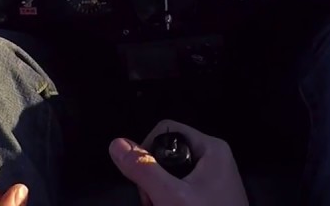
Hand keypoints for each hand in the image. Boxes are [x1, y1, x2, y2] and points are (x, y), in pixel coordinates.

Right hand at [109, 120, 247, 205]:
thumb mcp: (171, 197)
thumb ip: (144, 170)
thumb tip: (116, 143)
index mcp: (211, 148)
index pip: (166, 131)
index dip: (147, 151)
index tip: (144, 180)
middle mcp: (213, 158)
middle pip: (167, 154)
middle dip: (152, 179)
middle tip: (153, 203)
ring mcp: (212, 180)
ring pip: (169, 175)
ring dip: (158, 194)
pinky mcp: (209, 197)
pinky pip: (179, 190)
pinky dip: (169, 202)